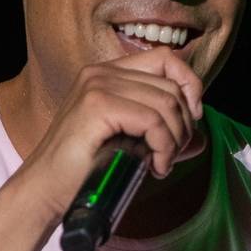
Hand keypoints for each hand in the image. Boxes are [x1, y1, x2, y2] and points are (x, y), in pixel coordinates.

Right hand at [13, 49, 206, 221]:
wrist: (46, 191)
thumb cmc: (86, 171)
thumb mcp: (132, 145)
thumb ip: (164, 135)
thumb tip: (203, 140)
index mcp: (107, 73)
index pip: (166, 58)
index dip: (189, 86)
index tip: (189, 122)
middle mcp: (101, 72)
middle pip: (171, 85)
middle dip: (184, 124)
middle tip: (171, 155)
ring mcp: (97, 85)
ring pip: (166, 103)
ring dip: (174, 140)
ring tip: (161, 163)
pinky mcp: (96, 105)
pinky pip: (153, 120)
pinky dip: (163, 147)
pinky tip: (155, 167)